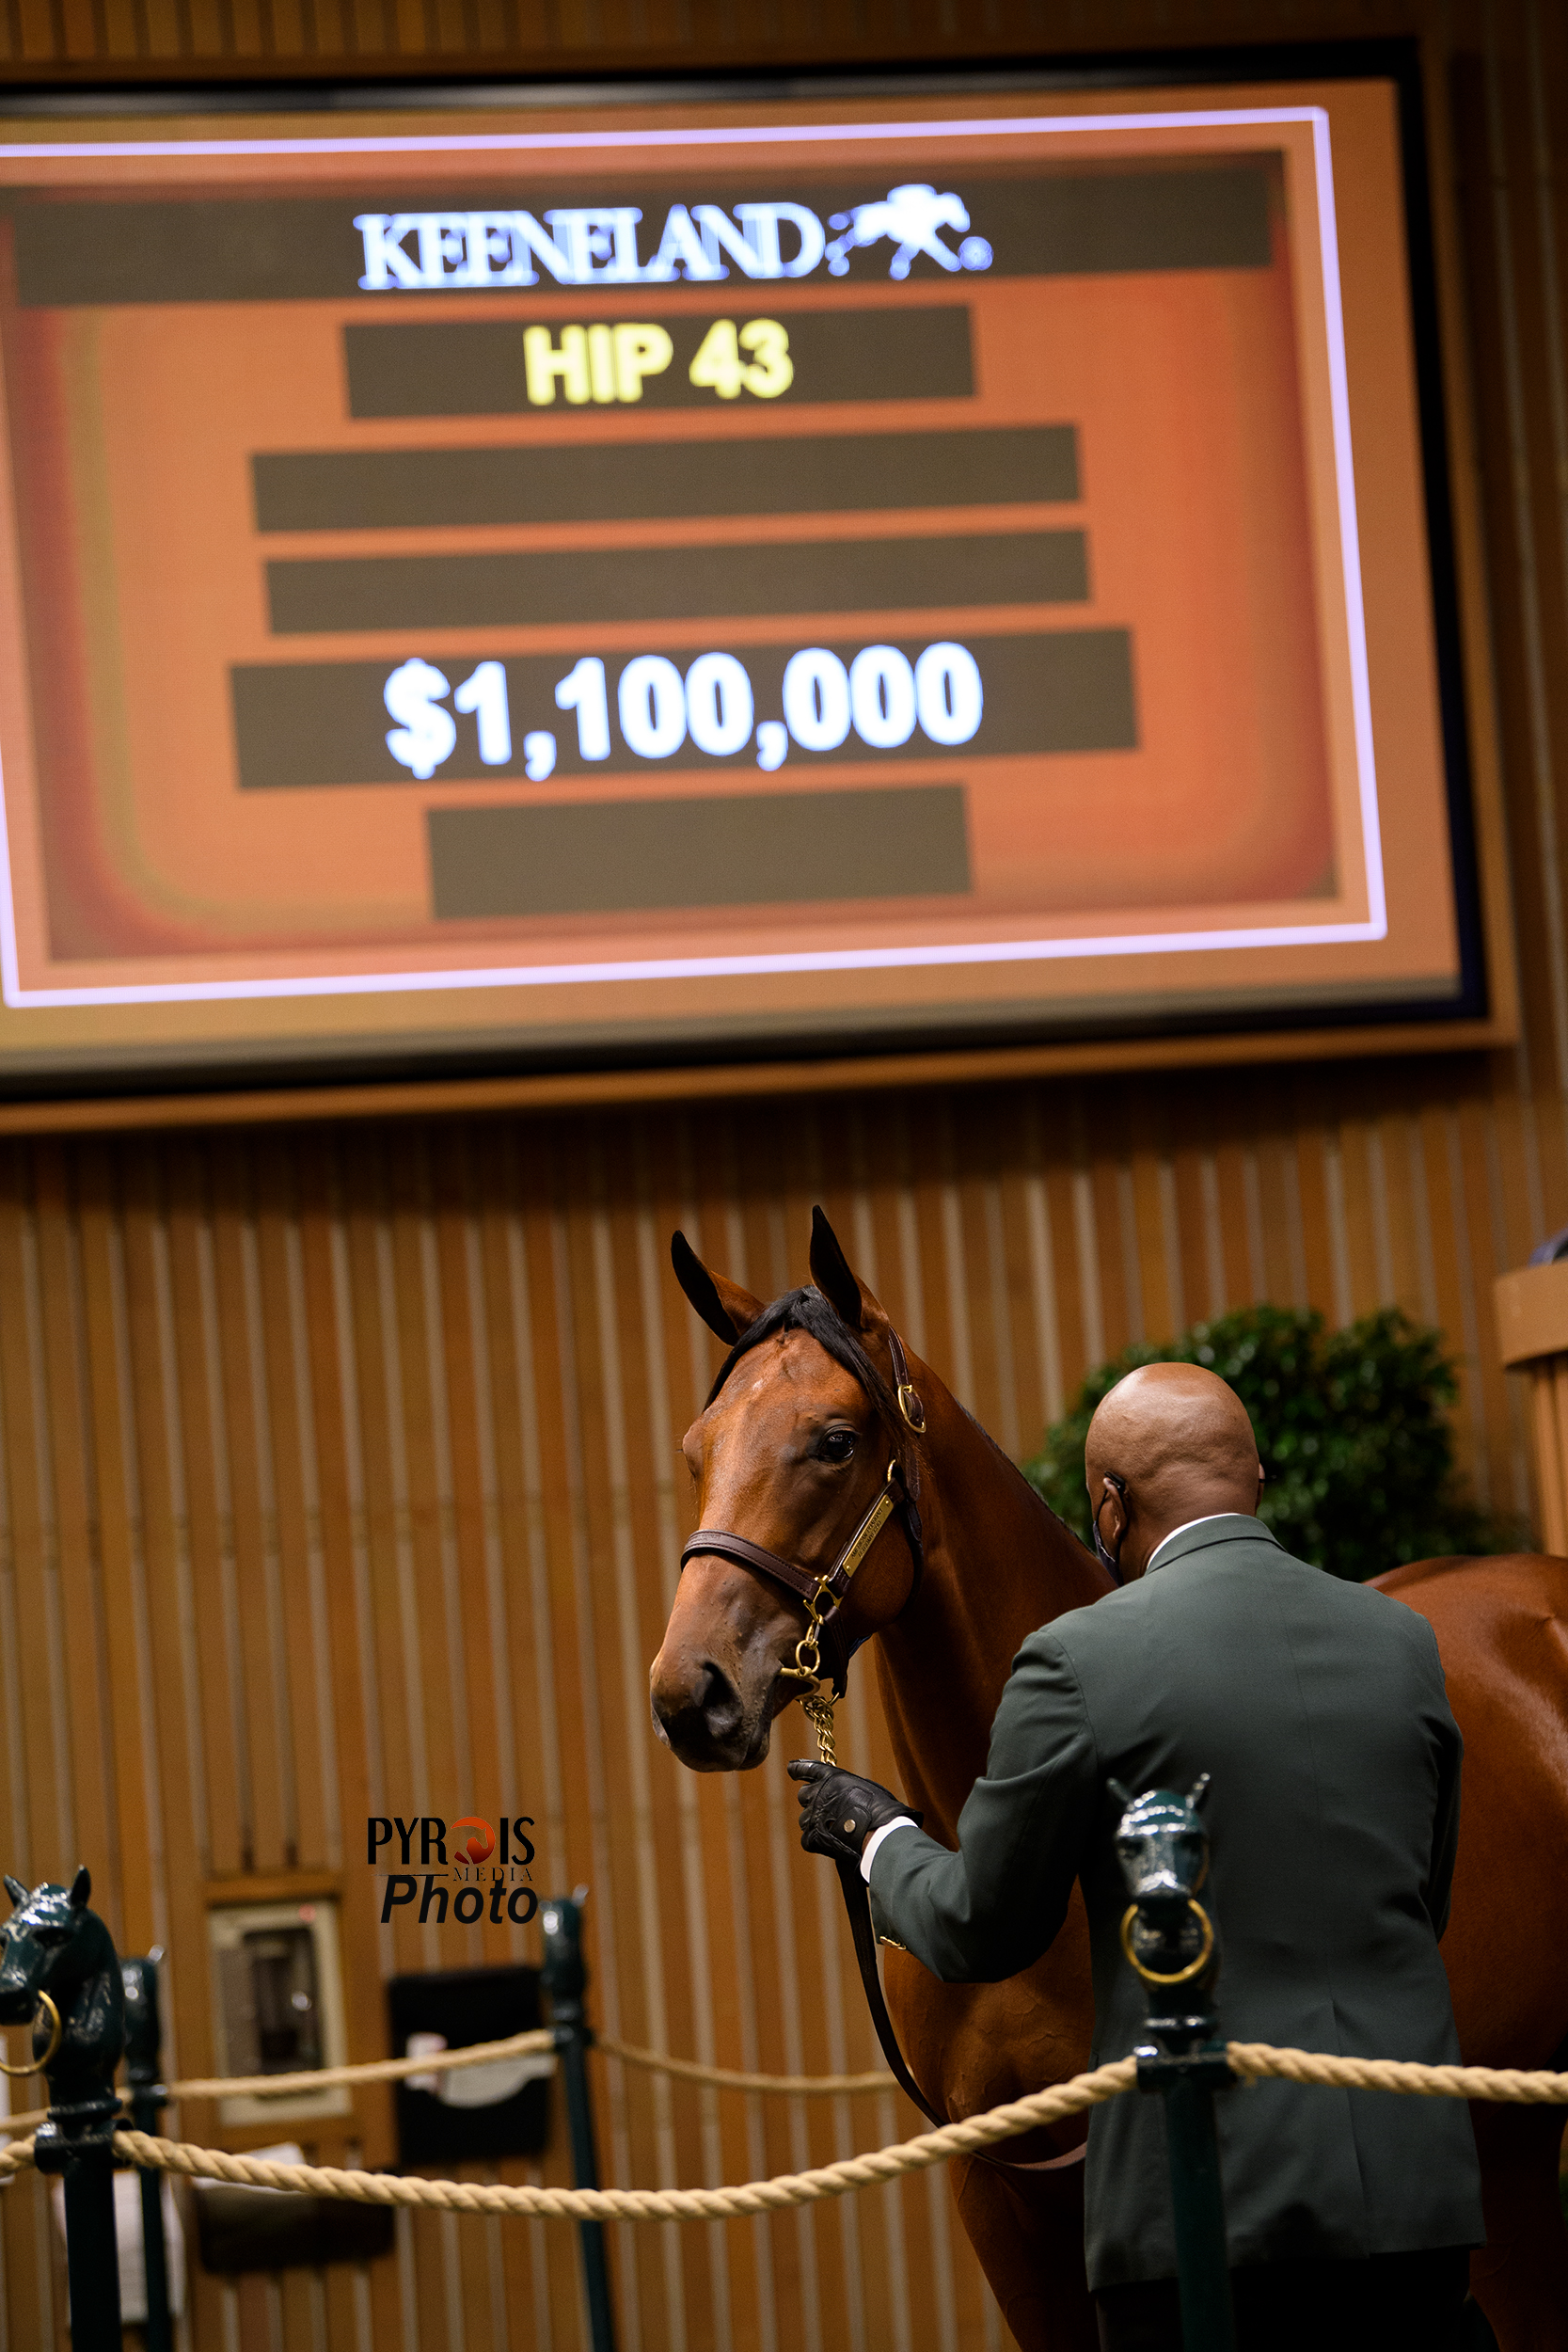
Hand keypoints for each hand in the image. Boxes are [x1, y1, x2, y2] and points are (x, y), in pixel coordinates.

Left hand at [788, 1759, 920, 1866]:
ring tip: (835, 1829)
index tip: (791, 1769)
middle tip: (828, 1811)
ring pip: (805, 1818)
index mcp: (831, 1777)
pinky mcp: (812, 1837)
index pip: (806, 1769)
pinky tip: (832, 1842)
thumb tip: (842, 1794)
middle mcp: (817, 1793)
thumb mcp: (864, 1787)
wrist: (878, 1833)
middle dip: (812, 1801)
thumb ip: (846, 1787)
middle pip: (803, 1795)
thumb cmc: (880, 1809)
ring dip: (815, 1822)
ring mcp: (813, 1815)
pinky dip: (817, 1841)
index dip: (798, 1769)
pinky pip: (807, 1838)